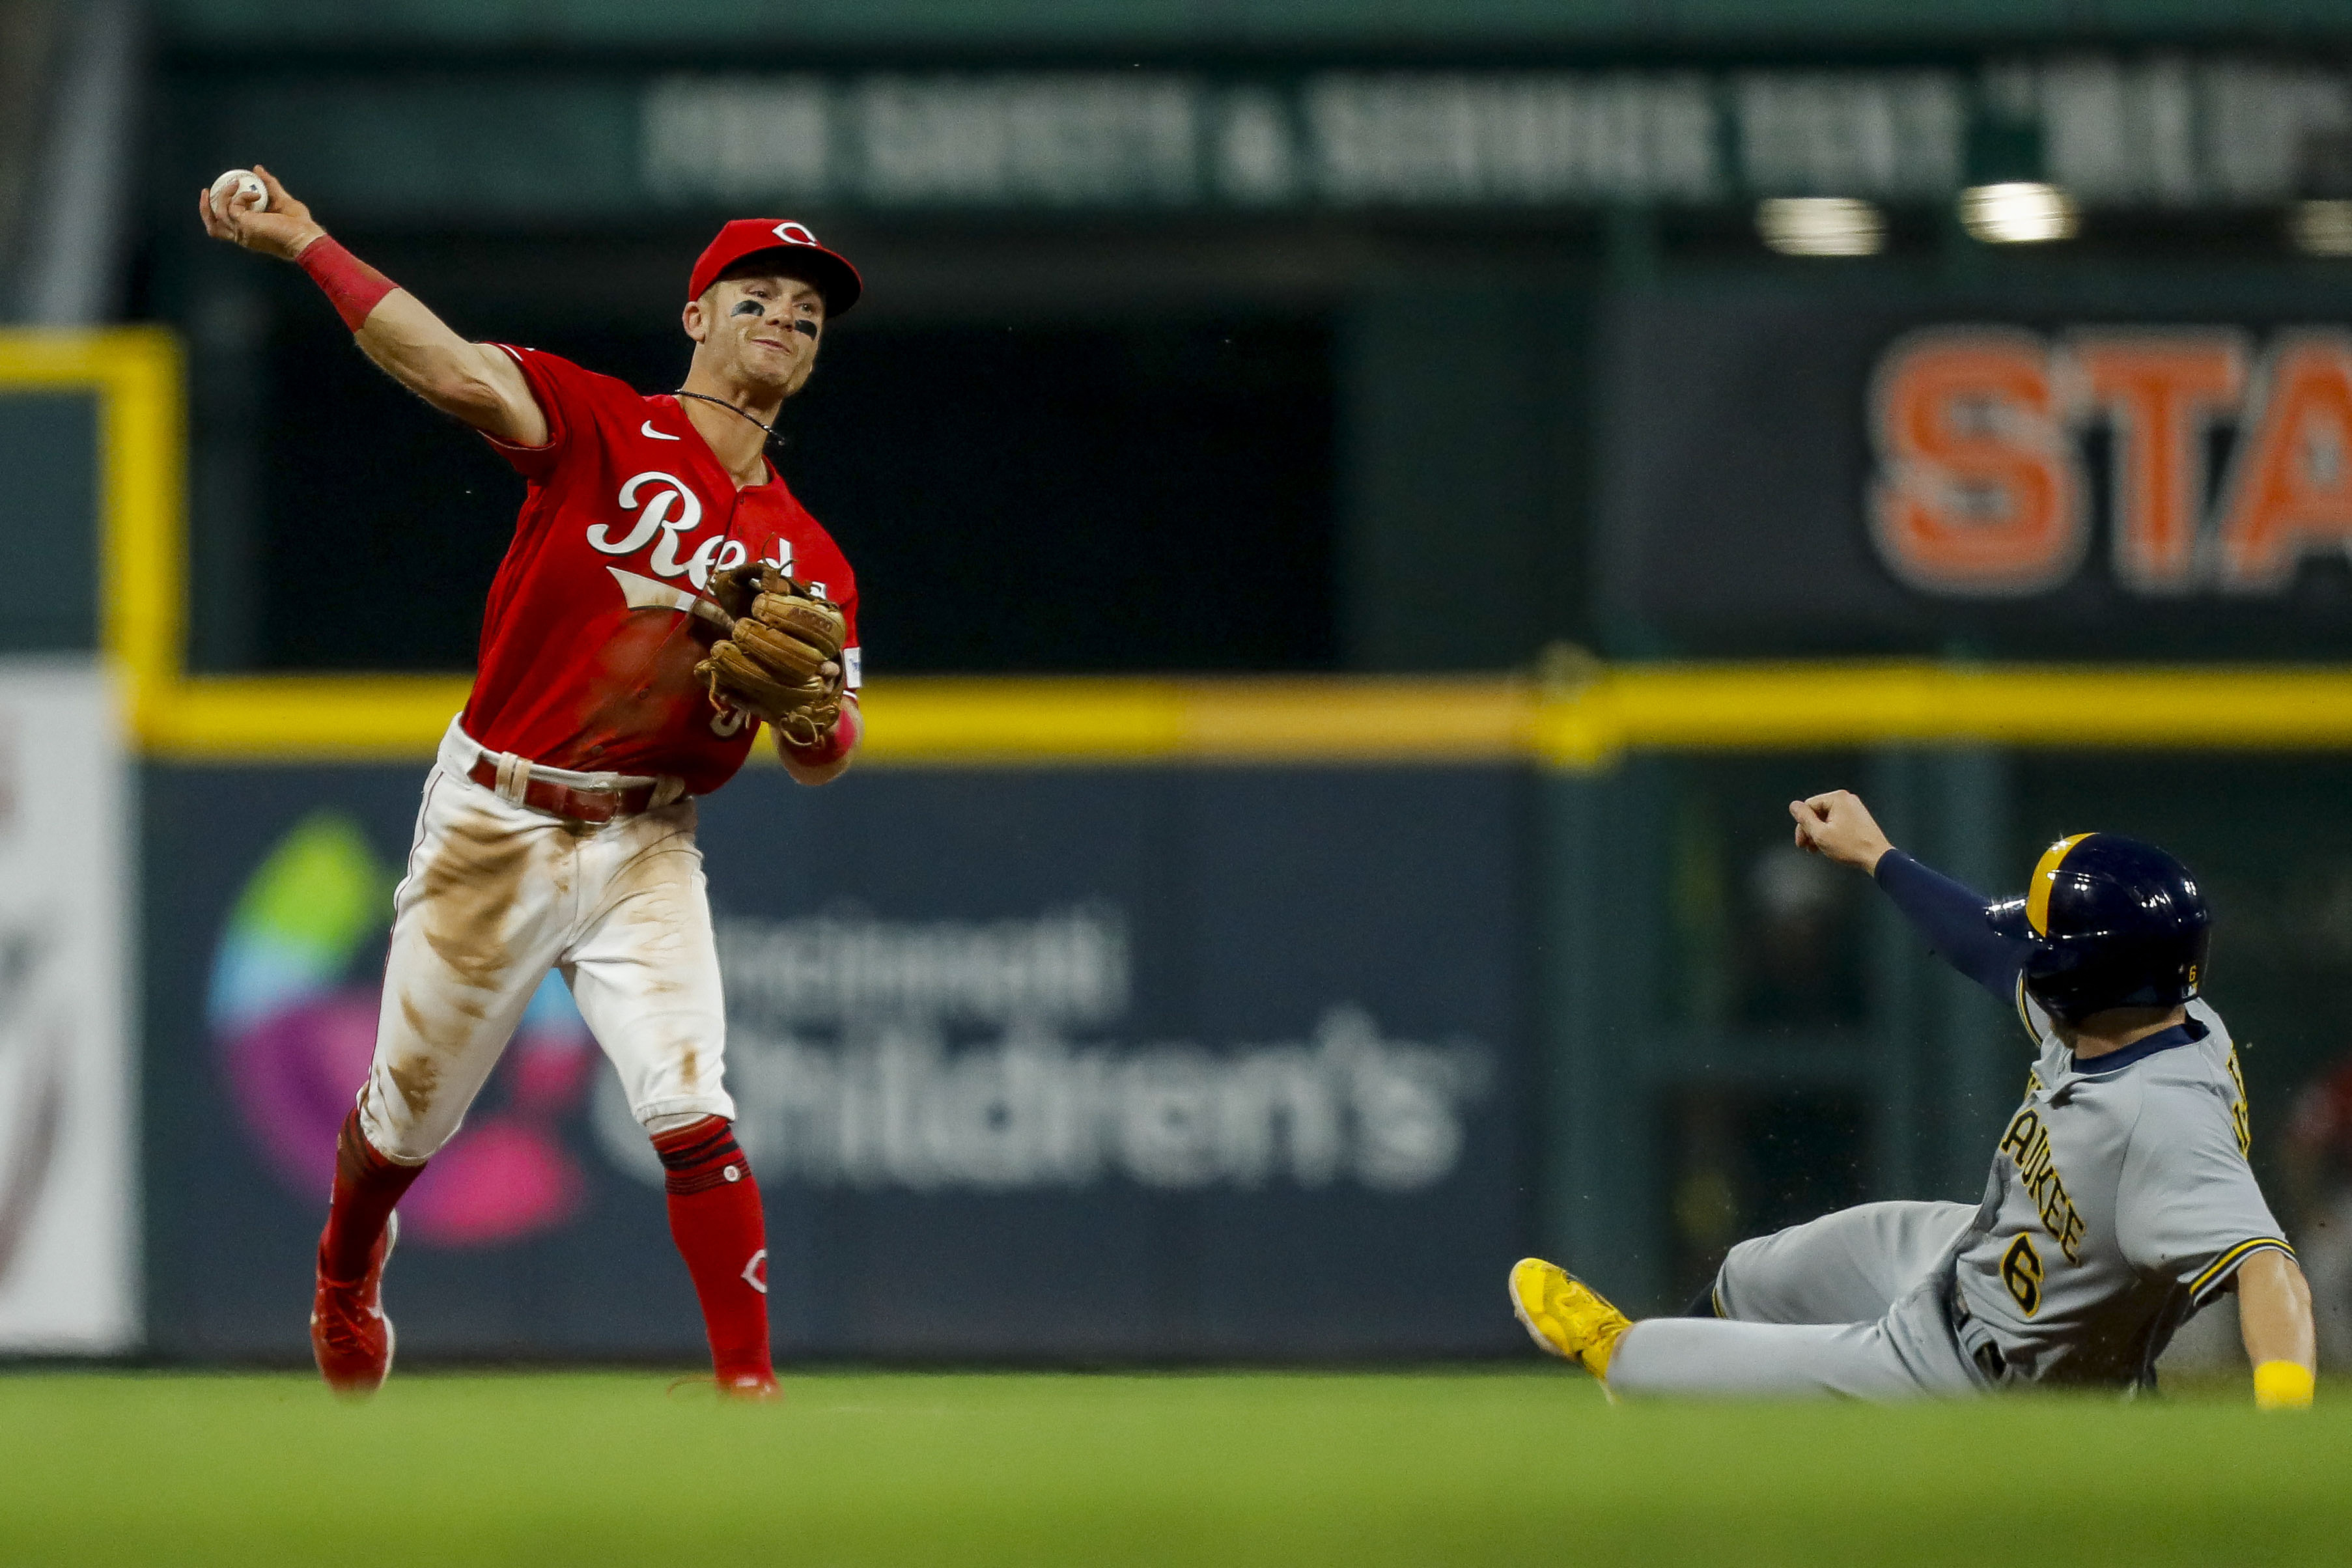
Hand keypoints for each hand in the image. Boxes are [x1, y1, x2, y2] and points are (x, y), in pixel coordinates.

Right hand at [196, 163, 323, 260]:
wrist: (306, 237)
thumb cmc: (299, 225)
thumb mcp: (282, 200)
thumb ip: (270, 185)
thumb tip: (258, 169)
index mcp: (250, 233)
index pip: (225, 227)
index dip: (219, 211)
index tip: (222, 193)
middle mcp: (242, 235)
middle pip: (213, 227)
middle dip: (205, 208)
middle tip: (207, 190)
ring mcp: (242, 232)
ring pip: (217, 215)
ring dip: (223, 195)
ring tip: (234, 184)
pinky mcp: (244, 225)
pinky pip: (232, 206)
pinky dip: (240, 196)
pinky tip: (255, 194)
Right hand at [1790, 790, 1893, 872]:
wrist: (1877, 857)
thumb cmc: (1852, 846)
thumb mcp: (1820, 834)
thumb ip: (1804, 818)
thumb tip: (1794, 806)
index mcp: (1837, 798)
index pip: (1808, 807)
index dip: (1802, 825)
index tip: (1802, 841)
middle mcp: (1847, 800)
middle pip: (1817, 812)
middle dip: (1811, 830)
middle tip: (1808, 846)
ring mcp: (1854, 808)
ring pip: (1827, 818)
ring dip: (1819, 833)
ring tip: (1818, 848)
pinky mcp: (1858, 818)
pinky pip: (1837, 822)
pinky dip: (1831, 833)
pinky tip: (1829, 845)